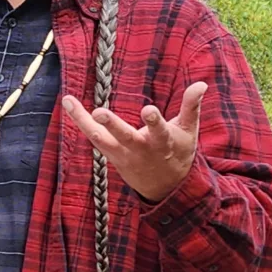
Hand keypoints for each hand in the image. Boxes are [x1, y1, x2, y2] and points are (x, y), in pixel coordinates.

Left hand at [62, 82, 207, 202]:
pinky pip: (92, 137)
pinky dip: (80, 121)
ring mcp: (122, 154)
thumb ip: (192, 107)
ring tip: (70, 101)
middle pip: (124, 137)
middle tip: (99, 112)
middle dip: (112, 125)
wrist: (165, 187)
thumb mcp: (188, 131)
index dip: (154, 121)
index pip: (159, 132)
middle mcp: (140, 150)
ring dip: (84, 122)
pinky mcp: (110, 155)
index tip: (148, 110)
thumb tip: (201, 84)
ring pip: (100, 139)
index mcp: (162, 143)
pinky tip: (69, 103)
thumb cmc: (178, 151)